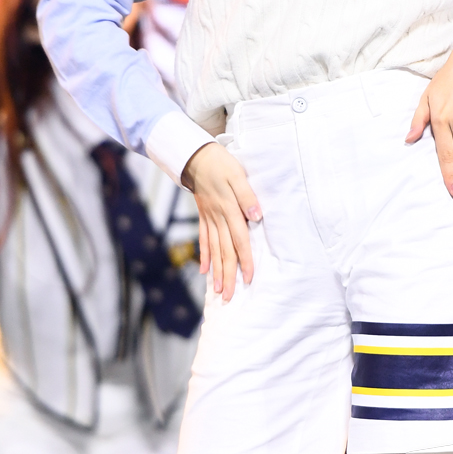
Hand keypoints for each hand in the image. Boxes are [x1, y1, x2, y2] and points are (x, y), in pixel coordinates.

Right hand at [182, 142, 261, 300]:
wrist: (195, 156)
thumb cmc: (221, 163)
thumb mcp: (237, 175)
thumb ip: (247, 196)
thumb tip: (257, 216)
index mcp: (229, 209)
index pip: (239, 240)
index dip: (244, 260)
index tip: (248, 278)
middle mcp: (217, 218)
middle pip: (225, 251)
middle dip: (228, 275)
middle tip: (230, 297)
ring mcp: (208, 218)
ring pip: (214, 250)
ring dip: (216, 271)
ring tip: (218, 291)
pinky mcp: (203, 215)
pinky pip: (204, 239)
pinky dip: (205, 256)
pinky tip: (205, 271)